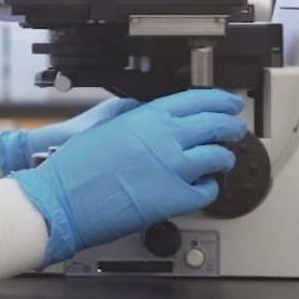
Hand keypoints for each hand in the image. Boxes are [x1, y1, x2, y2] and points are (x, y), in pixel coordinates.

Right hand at [7, 89, 249, 264]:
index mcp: (147, 117)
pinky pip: (208, 191)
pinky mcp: (176, 198)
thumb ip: (133, 116)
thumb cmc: (75, 166)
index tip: (229, 102)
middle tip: (236, 129)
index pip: (198, 100)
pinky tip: (203, 186)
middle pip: (215, 125)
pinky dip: (209, 188)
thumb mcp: (104, 125)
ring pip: (219, 157)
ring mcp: (175, 169)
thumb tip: (150, 114)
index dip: (219, 100)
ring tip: (222, 160)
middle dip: (231, 127)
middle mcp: (166, 138)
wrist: (63, 198)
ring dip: (224, 158)